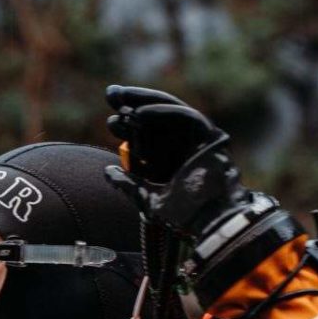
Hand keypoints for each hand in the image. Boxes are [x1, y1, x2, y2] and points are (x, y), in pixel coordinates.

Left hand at [103, 85, 240, 233]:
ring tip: (121, 98)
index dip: (127, 125)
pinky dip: (163, 112)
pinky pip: (185, 116)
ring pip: (170, 112)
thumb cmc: (182, 217)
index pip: (146, 136)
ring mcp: (196, 141)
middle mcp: (181, 147)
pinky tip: (140, 113)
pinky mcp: (209, 136)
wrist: (210, 223)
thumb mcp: (147, 199)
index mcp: (168, 161)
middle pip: (155, 119)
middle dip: (132, 104)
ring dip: (145, 102)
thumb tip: (107, 171)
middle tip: (110, 94)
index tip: (111, 119)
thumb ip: (129, 184)